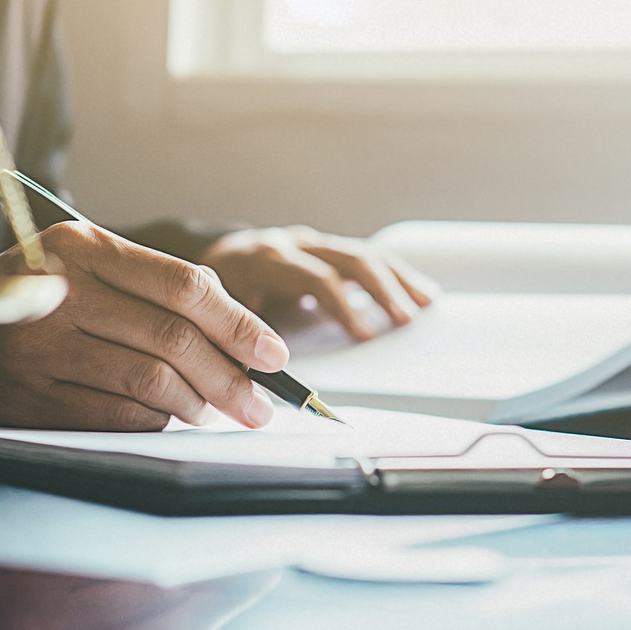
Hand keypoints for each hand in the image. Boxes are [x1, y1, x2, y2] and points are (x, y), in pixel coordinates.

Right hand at [0, 222, 290, 430]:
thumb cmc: (21, 301)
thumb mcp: (74, 265)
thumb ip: (146, 285)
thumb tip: (236, 332)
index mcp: (81, 245)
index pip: (183, 285)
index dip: (239, 323)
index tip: (274, 352)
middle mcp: (61, 291)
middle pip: (174, 339)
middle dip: (231, 377)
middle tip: (259, 403)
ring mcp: (43, 348)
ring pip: (152, 382)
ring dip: (198, 405)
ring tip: (216, 413)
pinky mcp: (31, 398)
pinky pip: (118, 416)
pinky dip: (156, 423)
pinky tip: (168, 420)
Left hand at [199, 226, 437, 340]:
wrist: (205, 262)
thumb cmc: (210, 299)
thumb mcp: (217, 321)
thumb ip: (241, 347)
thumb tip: (263, 386)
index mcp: (263, 261)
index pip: (313, 279)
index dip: (342, 308)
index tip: (366, 337)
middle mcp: (291, 244)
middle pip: (347, 258)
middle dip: (380, 290)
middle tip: (405, 320)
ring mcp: (311, 243)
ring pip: (362, 254)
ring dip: (397, 281)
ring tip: (425, 304)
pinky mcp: (325, 249)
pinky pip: (366, 257)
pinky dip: (395, 275)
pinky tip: (420, 292)